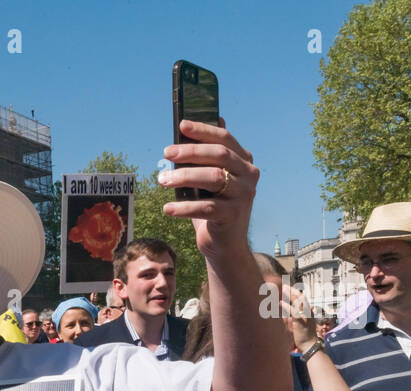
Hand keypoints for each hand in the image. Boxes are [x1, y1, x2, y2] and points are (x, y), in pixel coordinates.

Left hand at [159, 119, 258, 258]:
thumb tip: (191, 128)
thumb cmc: (213, 206)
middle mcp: (248, 175)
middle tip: (166, 153)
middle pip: (219, 155)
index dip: (203, 130)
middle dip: (190, 151)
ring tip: (161, 180)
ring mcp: (243, 195)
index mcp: (243, 161)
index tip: (181, 125)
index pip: (224, 139)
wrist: (225, 244)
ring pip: (212, 178)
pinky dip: (184, 208)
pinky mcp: (233, 216)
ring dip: (183, 177)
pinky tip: (167, 208)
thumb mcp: (211, 179)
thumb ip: (206, 157)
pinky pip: (206, 207)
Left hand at [282, 287, 317, 351]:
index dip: (296, 293)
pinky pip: (294, 313)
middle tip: (285, 285)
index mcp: (308, 312)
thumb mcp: (296, 326)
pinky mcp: (300, 323)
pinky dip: (287, 307)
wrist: (310, 345)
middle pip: (301, 298)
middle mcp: (307, 313)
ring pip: (298, 303)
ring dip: (291, 295)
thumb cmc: (303, 336)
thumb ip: (290, 320)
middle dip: (293, 291)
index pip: (302, 300)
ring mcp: (304, 317)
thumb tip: (283, 316)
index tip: (289, 288)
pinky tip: (281, 302)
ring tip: (284, 289)